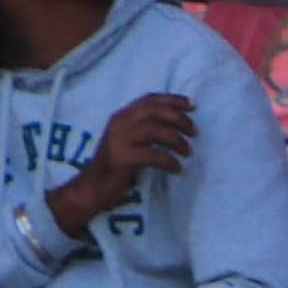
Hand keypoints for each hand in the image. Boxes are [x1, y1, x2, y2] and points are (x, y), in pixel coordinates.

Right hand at [42, 91, 199, 237]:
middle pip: (154, 111)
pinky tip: (176, 169)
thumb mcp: (129, 140)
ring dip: (177, 140)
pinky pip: (153, 155)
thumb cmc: (117, 165)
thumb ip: (145, 128)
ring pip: (155, 131)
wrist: (93, 187)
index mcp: (122, 116)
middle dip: (179, 119)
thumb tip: (177, 122)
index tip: (193, 106)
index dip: (173, 100)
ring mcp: (119, 140)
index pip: (149, 100)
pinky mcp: (122, 159)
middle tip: (194, 132)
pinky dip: (169, 161)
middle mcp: (119, 124)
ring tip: (187, 152)